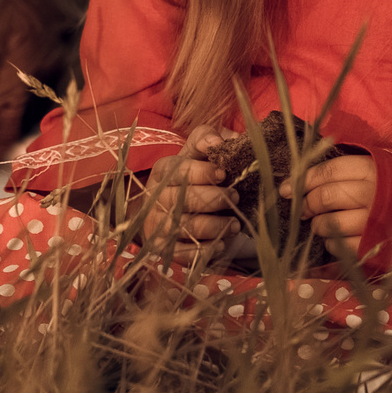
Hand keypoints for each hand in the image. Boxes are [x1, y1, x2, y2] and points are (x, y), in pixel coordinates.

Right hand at [141, 132, 236, 254]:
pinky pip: (183, 253)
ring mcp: (158, 224)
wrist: (172, 208)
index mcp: (162, 171)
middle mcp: (155, 198)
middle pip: (183, 199)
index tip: (224, 172)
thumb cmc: (192, 176)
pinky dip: (205, 251)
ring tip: (235, 224)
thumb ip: (205, 139)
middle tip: (235, 197)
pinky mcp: (163, 248)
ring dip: (215, 226)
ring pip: (185, 227)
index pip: (178, 170)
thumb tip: (217, 141)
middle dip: (213, 199)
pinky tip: (221, 244)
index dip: (201, 172)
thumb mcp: (195, 153)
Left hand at [302, 154, 377, 247]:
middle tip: (305, 208)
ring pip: (329, 223)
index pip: (328, 171)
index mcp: (373, 171)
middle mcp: (373, 195)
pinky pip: (340, 246)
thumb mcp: (384, 167)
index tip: (288, 188)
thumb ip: (351, 169)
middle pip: (325, 197)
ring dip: (318, 225)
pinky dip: (331, 243)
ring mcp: (374, 222)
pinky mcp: (376, 246)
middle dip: (308, 204)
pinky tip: (336, 238)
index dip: (303, 179)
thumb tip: (306, 174)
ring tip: (321, 223)